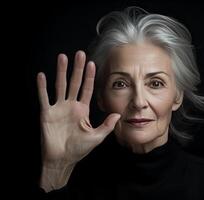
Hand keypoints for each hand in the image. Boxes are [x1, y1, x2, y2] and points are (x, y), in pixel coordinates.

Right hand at [37, 51, 119, 168]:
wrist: (62, 159)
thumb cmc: (78, 149)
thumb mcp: (96, 137)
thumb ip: (106, 126)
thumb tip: (117, 114)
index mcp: (82, 109)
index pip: (87, 89)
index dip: (89, 77)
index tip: (92, 64)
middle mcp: (71, 105)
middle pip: (74, 83)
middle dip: (77, 68)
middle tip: (80, 54)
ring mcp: (58, 108)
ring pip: (60, 86)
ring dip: (61, 72)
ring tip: (62, 57)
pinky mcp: (47, 113)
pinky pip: (44, 98)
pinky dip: (42, 87)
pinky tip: (42, 76)